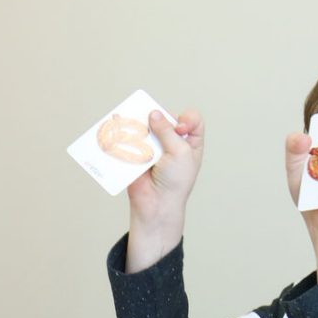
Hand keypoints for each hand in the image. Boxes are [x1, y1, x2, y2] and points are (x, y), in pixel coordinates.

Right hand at [124, 108, 203, 272]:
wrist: (156, 204)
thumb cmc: (176, 181)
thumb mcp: (180, 152)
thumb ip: (167, 131)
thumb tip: (153, 113)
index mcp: (190, 142)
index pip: (191, 119)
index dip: (186, 118)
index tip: (179, 128)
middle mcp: (173, 143)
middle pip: (166, 119)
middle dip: (160, 121)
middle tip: (155, 128)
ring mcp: (154, 148)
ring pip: (148, 128)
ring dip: (142, 127)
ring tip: (138, 129)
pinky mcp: (138, 154)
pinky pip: (133, 140)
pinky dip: (129, 136)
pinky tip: (126, 135)